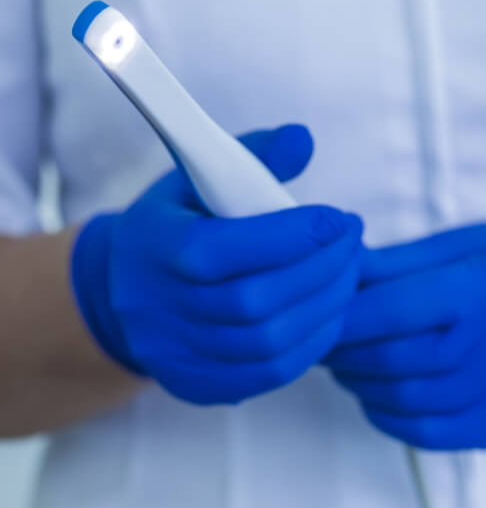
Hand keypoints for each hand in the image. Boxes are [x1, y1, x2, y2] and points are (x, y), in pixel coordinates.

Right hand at [72, 124, 362, 404]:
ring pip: (268, 343)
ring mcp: (176, 354)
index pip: (224, 249)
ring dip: (324, 307)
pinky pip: (268, 374)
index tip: (338, 218)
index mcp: (155, 247)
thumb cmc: (172, 225)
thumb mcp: (195, 178)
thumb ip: (251, 156)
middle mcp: (159, 308)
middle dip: (321, 270)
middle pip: (254, 301)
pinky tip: (328, 312)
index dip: (291, 236)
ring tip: (348, 274)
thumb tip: (303, 139)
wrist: (123, 288)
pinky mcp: (196, 383)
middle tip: (352, 243)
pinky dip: (311, 344)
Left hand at [325, 224, 485, 449]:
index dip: (343, 317)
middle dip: (340, 351)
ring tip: (341, 361)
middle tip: (319, 339)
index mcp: (474, 291)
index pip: (390, 310)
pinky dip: (385, 413)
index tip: (314, 314)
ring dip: (356, 381)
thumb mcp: (453, 248)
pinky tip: (372, 391)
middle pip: (389, 359)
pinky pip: (426, 432)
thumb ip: (392, 264)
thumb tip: (336, 272)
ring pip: (401, 398)